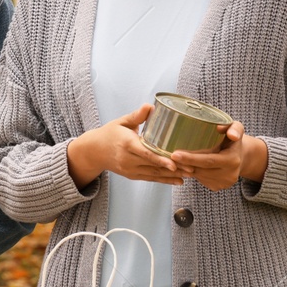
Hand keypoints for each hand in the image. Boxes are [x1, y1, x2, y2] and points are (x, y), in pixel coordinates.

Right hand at [66, 104, 181, 187]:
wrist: (93, 151)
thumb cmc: (109, 134)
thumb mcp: (121, 122)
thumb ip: (137, 116)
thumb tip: (151, 106)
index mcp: (126, 144)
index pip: (145, 153)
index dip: (160, 159)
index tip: (174, 163)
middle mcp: (128, 159)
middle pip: (153, 166)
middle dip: (174, 168)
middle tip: (192, 168)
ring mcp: (129, 169)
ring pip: (154, 174)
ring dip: (172, 175)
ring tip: (190, 174)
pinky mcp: (132, 175)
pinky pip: (150, 179)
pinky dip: (165, 180)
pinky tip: (178, 181)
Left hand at [171, 122, 267, 189]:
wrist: (240, 155)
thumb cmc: (232, 138)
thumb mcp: (236, 128)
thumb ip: (232, 127)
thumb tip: (219, 127)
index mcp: (233, 160)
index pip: (208, 161)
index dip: (190, 158)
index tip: (174, 154)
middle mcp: (229, 175)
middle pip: (201, 170)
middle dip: (183, 164)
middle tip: (168, 156)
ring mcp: (223, 183)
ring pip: (198, 176)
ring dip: (185, 168)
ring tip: (175, 158)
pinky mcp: (217, 187)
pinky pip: (200, 180)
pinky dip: (191, 172)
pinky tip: (187, 165)